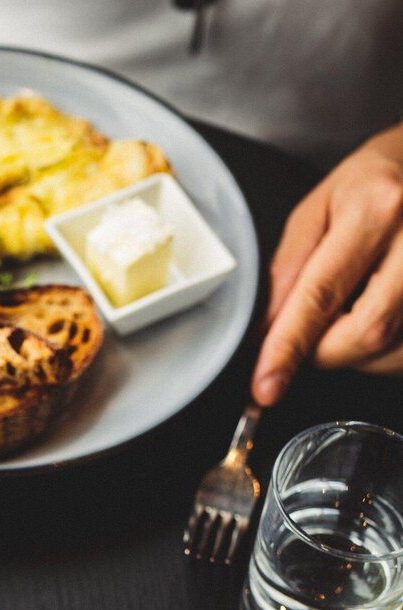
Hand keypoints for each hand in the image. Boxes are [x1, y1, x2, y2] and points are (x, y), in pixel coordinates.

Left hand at [253, 123, 402, 404]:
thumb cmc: (375, 181)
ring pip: (394, 349)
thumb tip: (263, 328)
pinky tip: (376, 316)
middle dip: (323, 353)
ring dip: (356, 351)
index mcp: (377, 211)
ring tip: (348, 311)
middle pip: (365, 332)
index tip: (265, 384)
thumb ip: (288, 269)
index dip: (288, 347)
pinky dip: (385, 351)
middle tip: (306, 338)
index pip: (320, 294)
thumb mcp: (318, 208)